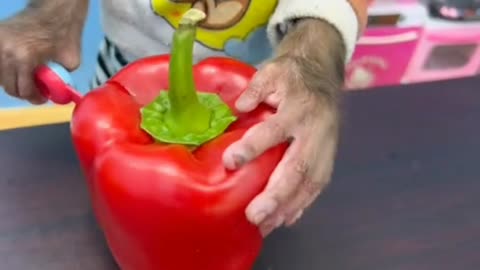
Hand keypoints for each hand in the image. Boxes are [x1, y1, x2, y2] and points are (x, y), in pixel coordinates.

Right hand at [0, 2, 85, 103]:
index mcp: (24, 58)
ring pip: (0, 75)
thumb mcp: (70, 63)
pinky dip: (6, 69)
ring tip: (27, 80)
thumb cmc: (65, 35)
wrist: (55, 10)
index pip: (23, 89)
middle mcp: (6, 51)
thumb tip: (56, 94)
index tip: (42, 98)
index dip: (34, 98)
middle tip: (35, 92)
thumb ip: (60, 80)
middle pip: (8, 85)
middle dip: (23, 92)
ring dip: (12, 81)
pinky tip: (18, 69)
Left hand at [223, 19, 344, 235]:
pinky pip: (318, 185)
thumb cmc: (292, 76)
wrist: (323, 74)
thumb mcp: (272, 71)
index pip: (274, 131)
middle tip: (254, 215)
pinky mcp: (329, 156)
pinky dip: (302, 205)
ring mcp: (326, 146)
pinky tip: (286, 219)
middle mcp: (315, 131)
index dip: (253, 147)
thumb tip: (237, 107)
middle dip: (276, 195)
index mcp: (299, 107)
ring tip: (266, 225)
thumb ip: (255, 88)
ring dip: (289, 207)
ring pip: (310, 183)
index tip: (230, 162)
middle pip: (298, 167)